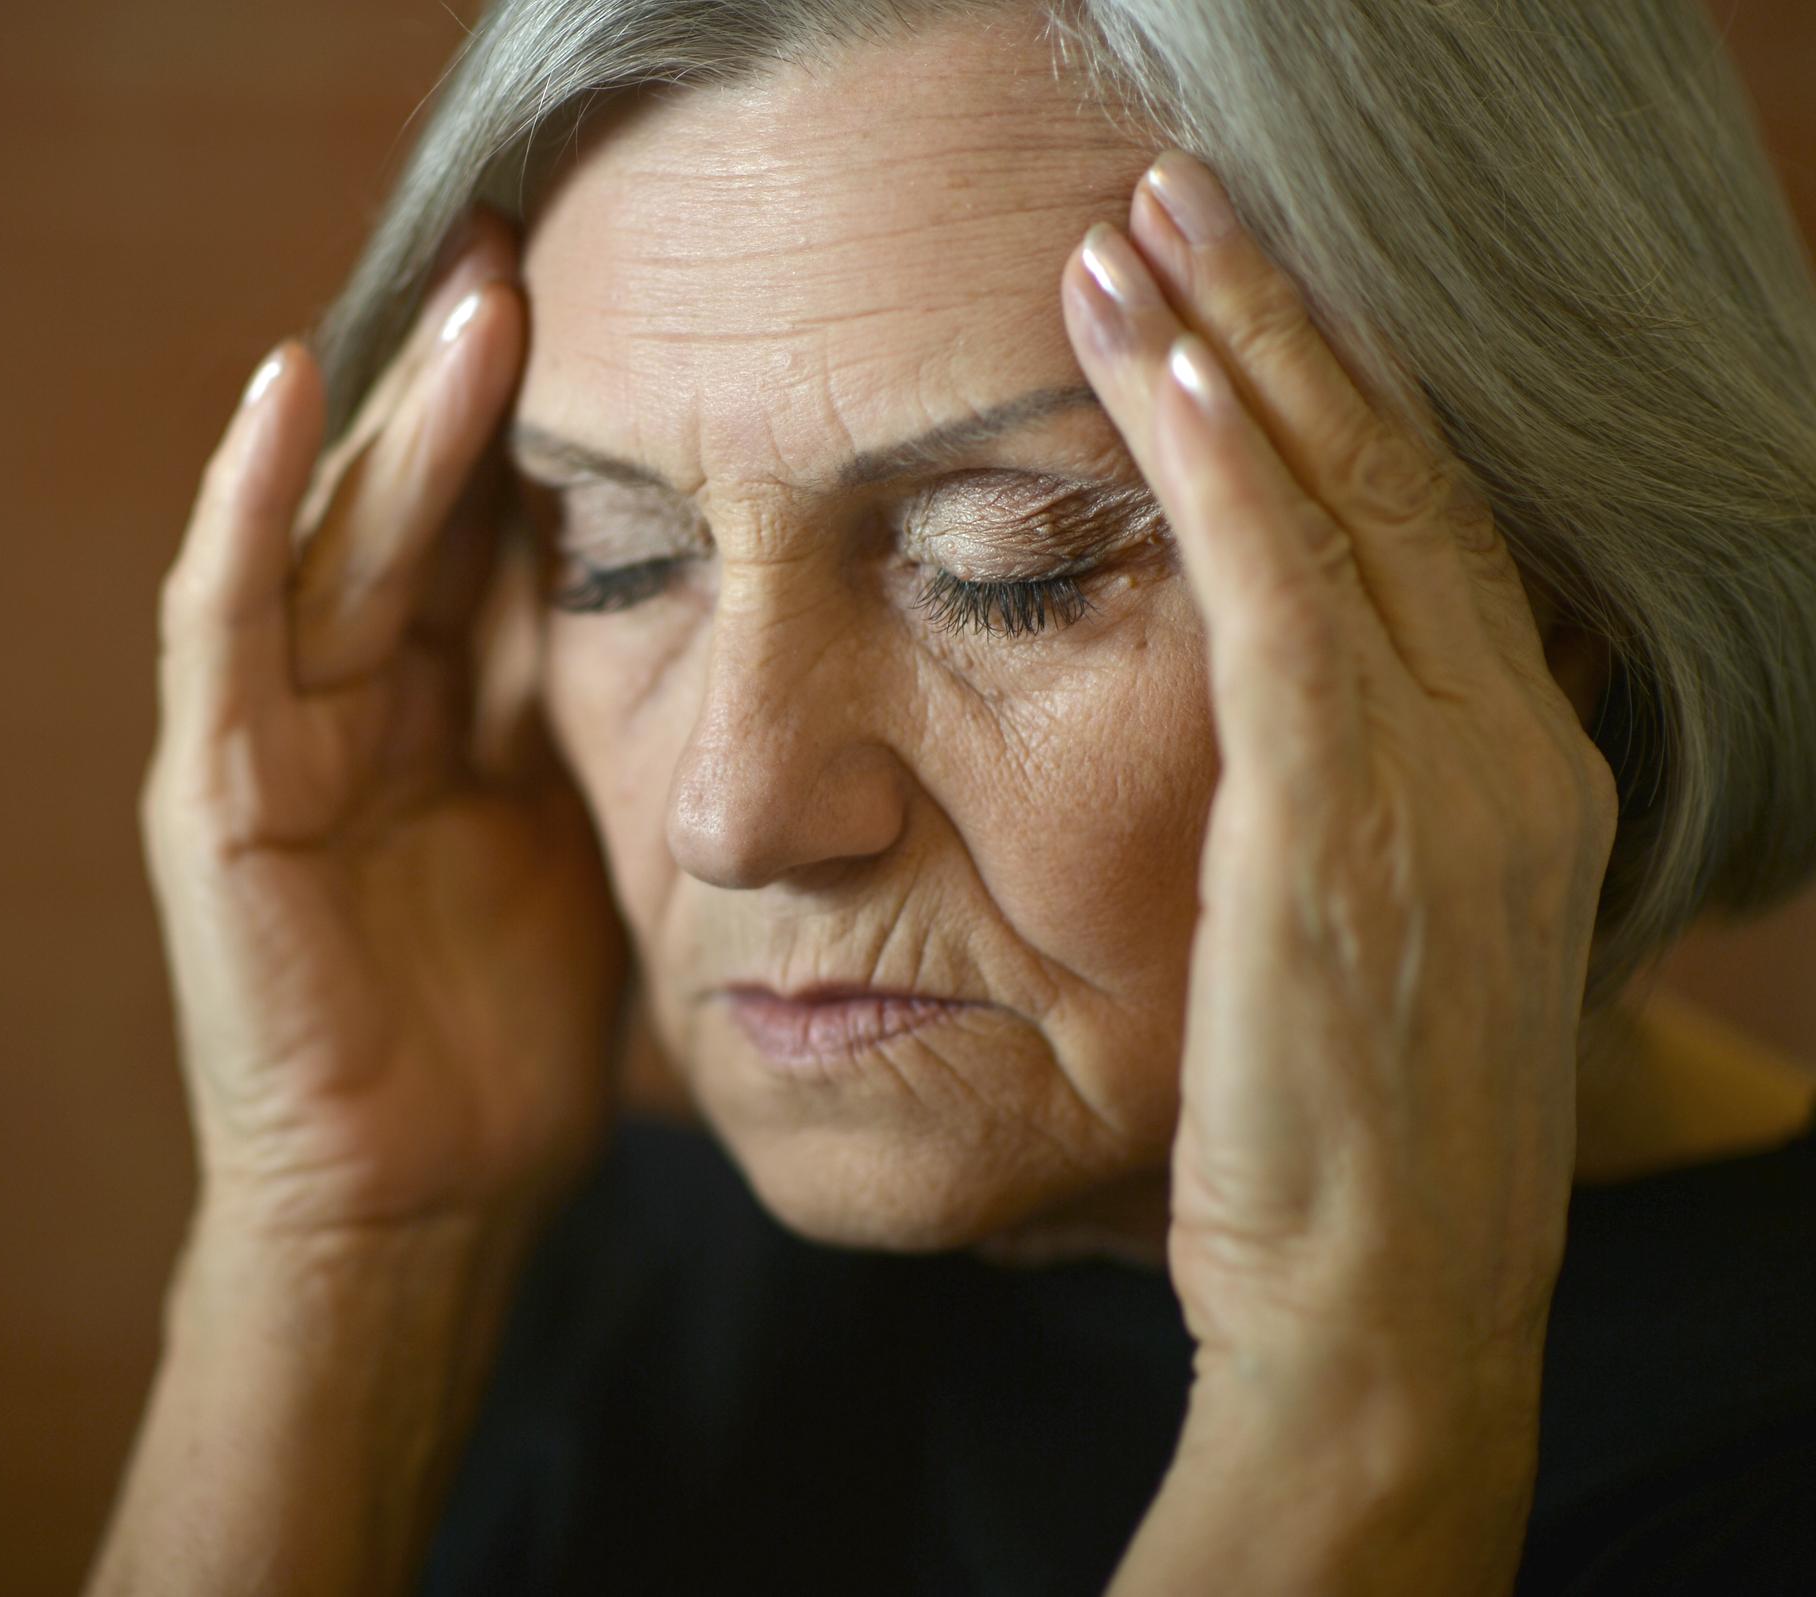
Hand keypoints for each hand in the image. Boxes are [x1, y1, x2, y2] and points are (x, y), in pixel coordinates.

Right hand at [142, 212, 627, 1244]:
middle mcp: (353, 708)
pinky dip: (245, 506)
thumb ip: (598, 723)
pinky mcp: (219, 791)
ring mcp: (273, 741)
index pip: (490, 542)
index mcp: (443, 717)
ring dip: (395, 416)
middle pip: (415, 515)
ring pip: (334, 541)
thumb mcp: (582, 845)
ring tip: (473, 295)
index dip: (544, 434)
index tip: (626, 315)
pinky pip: (224, 624)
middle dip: (475, 388)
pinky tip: (288, 395)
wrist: (418, 1196)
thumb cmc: (508, 1040)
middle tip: (544, 255)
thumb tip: (702, 609)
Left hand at [1061, 153, 1619, 1447]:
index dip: (1337, 397)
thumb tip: (1266, 738)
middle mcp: (1515, 747)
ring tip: (1133, 231)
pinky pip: (1284, 596)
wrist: (1385, 1306)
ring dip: (1234, 350)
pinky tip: (1151, 368)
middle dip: (1284, 322)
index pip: (1429, 533)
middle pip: (1401, 478)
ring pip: (1346, 503)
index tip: (1235, 297)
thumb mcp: (1370, 951)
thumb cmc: (1344, 1147)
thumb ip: (1348, 817)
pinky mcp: (1349, 818)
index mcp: (1524, 774)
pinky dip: (1223, 468)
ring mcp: (1451, 776)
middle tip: (1177, 194)